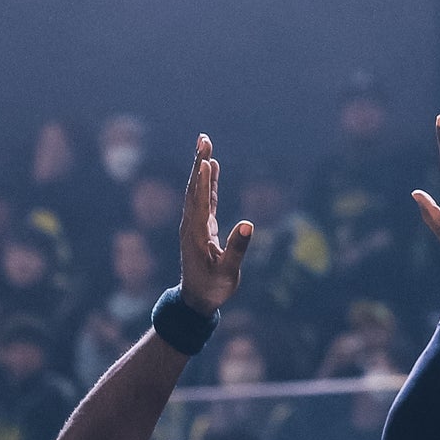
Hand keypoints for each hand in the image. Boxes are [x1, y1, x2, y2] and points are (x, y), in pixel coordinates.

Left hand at [178, 135, 254, 316]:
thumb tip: (249, 223)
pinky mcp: (200, 226)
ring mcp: (194, 224)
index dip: (205, 180)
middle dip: (200, 163)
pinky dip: (207, 181)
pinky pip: (203, 198)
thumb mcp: (229, 272)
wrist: (195, 300)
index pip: (200, 202)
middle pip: (195, 188)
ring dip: (201, 167)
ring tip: (205, 145)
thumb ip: (237, 248)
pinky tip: (212, 167)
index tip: (208, 159)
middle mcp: (191, 225)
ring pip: (196, 190)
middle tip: (203, 139)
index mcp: (196, 234)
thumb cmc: (213, 288)